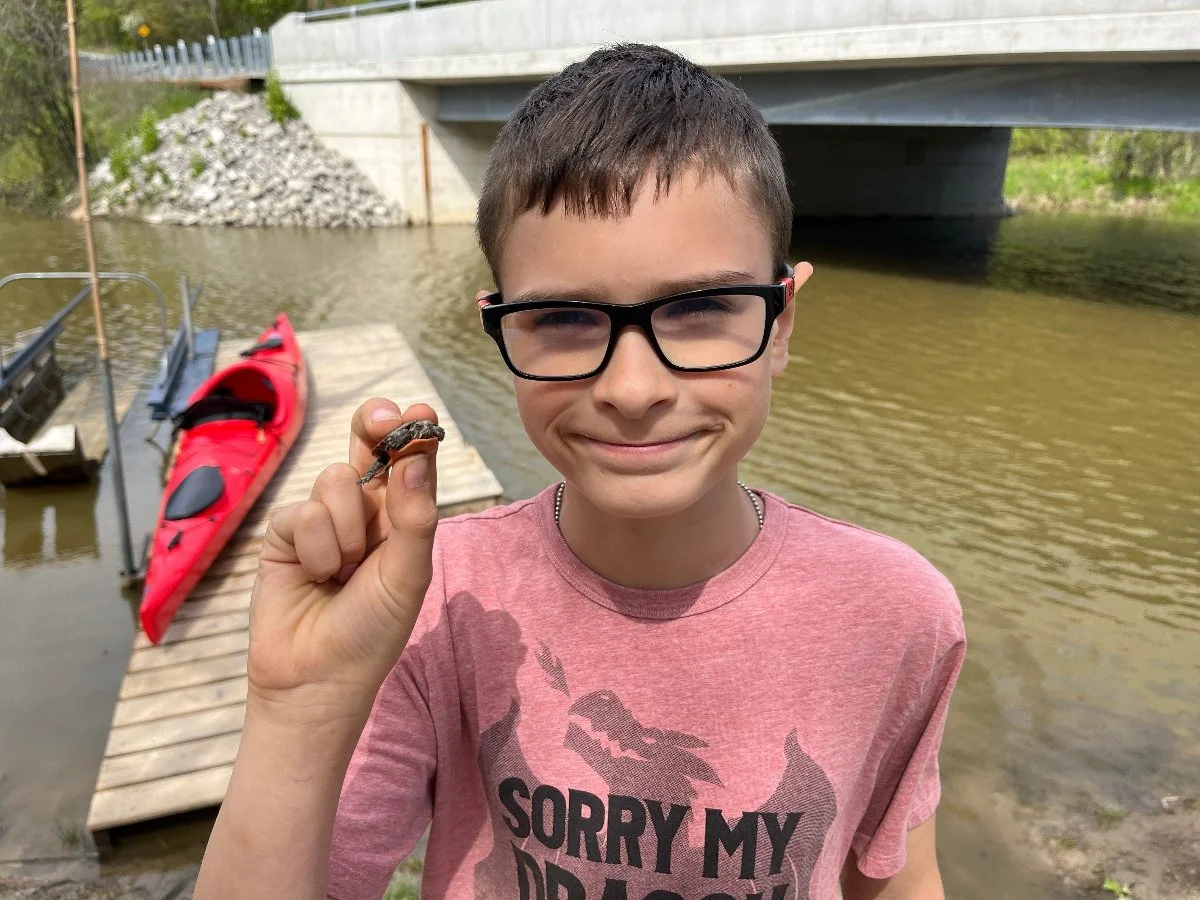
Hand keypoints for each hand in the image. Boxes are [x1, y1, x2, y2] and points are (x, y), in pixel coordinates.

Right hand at [246, 399, 439, 724]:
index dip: (411, 431)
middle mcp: (363, 512)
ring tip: (344, 572)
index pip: (408, 460)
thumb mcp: (407, 574)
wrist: (316, 678)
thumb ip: (414, 516)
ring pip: (334, 480)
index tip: (418, 412)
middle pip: (365, 446)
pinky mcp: (284, 534)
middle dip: (373, 426)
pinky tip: (315, 578)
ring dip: (346, 528)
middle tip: (381, 419)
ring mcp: (322, 520)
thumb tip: (416, 456)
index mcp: (401, 517)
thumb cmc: (373, 631)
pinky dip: (315, 548)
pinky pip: (301, 513)